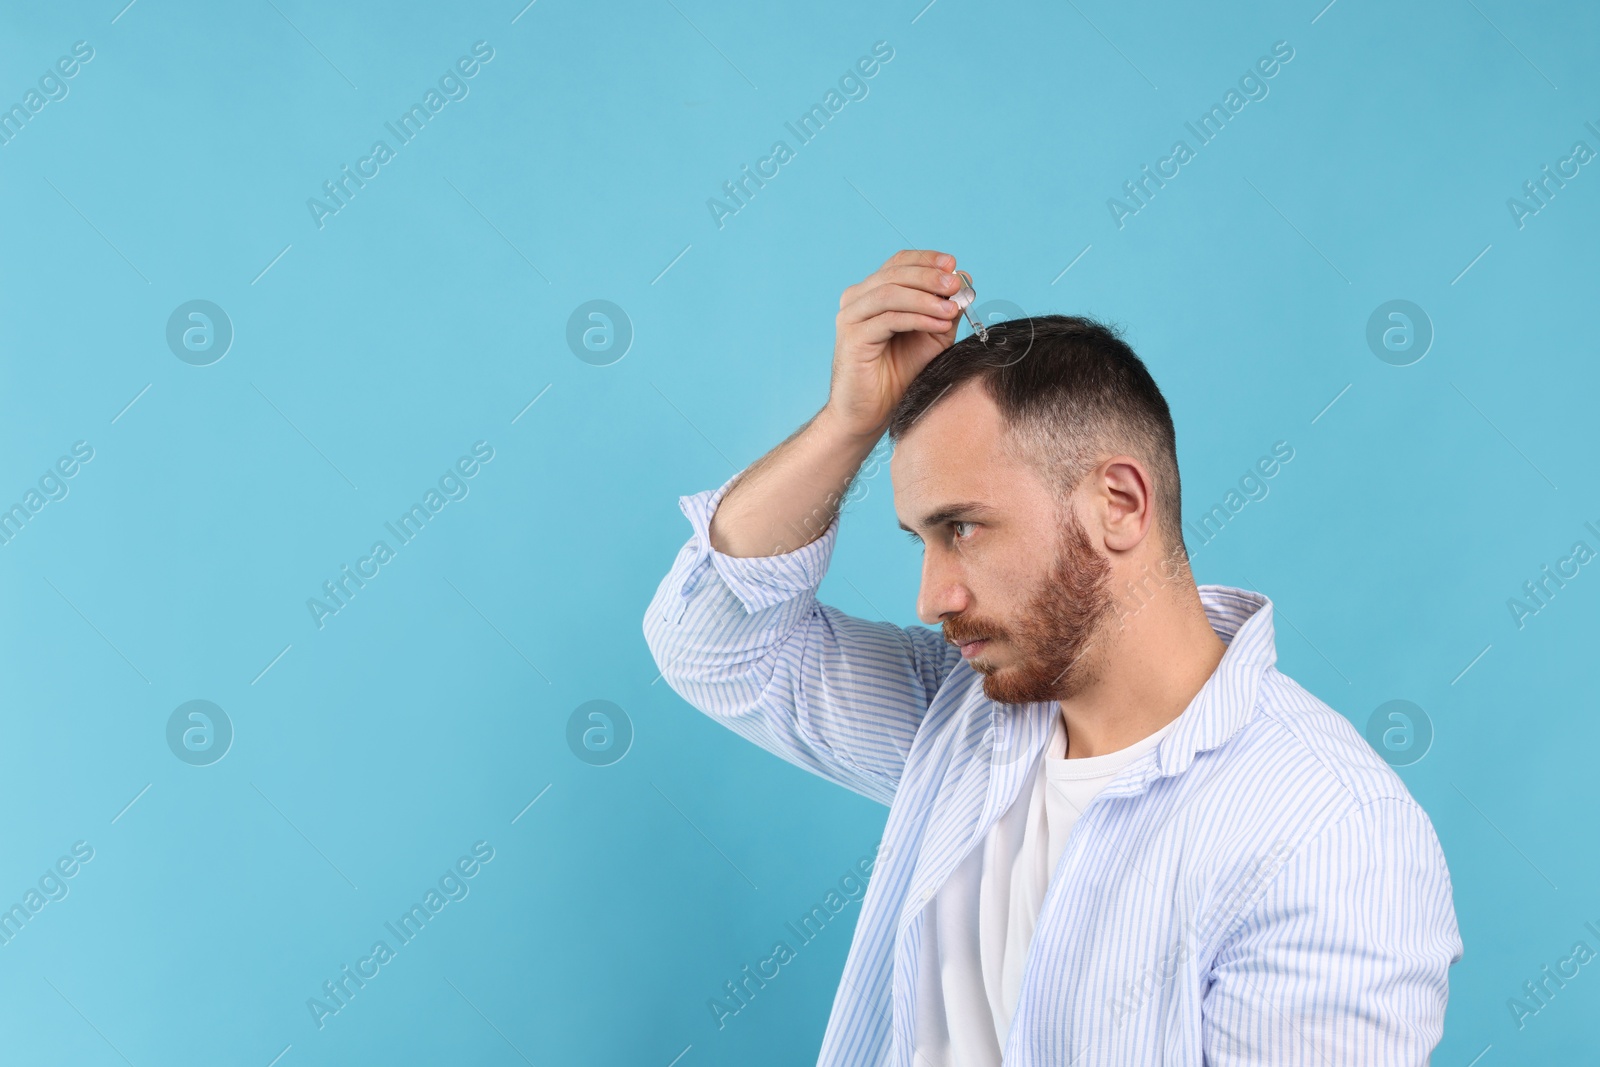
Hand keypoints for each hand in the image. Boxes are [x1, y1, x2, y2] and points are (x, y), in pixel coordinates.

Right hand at [825, 249, 965, 438]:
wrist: (872, 412)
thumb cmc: (898, 375)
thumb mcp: (932, 336)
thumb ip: (945, 309)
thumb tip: (964, 279)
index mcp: (873, 293)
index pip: (899, 263)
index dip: (926, 260)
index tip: (953, 265)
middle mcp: (857, 299)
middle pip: (894, 273)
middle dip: (929, 276)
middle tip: (956, 284)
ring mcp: (851, 317)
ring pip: (890, 293)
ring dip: (926, 298)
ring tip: (952, 308)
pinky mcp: (852, 338)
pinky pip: (888, 319)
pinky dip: (917, 318)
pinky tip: (939, 324)